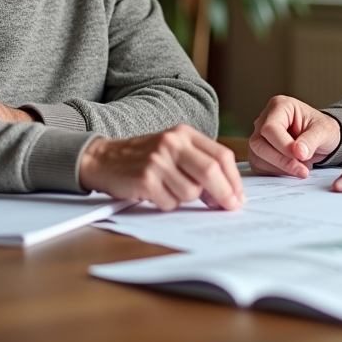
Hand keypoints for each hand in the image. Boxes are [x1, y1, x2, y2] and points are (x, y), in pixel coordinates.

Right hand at [79, 125, 243, 210]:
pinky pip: (170, 202)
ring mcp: (157, 160)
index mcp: (184, 134)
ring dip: (186, 200)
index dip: (233, 179)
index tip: (238, 197)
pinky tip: (156, 194)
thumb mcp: (173, 149)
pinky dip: (167, 204)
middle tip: (229, 208)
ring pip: (191, 192)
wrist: (102, 159)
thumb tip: (228, 192)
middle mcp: (172, 143)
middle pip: (211, 171)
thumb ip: (199, 163)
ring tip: (170, 190)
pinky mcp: (145, 179)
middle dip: (224, 194)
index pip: (221, 155)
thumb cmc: (143, 157)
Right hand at [248, 95, 341, 178]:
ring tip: (302, 167)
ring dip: (280, 168)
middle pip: (259, 143)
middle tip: (302, 170)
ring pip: (257, 156)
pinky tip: (292, 169)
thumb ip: (310, 140)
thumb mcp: (323, 131)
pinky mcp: (259, 152)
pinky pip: (260, 166)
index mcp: (279, 106)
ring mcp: (260, 136)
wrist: (322, 139)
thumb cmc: (321, 129)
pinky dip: (276, 172)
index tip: (300, 156)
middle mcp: (265, 119)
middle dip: (281, 160)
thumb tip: (299, 152)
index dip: (283, 145)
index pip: (270, 127)